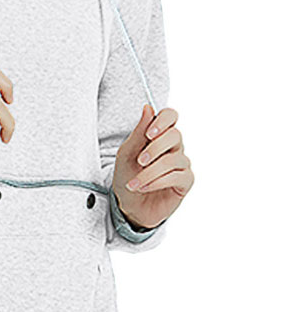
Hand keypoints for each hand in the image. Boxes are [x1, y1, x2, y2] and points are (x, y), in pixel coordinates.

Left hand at [112, 104, 193, 228]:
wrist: (128, 204)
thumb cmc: (127, 175)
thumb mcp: (126, 153)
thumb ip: (138, 132)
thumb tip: (148, 108)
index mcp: (159, 135)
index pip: (171, 116)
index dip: (163, 121)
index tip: (149, 133)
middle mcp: (174, 147)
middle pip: (175, 135)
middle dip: (155, 148)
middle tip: (140, 160)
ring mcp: (181, 164)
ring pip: (173, 160)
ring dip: (149, 173)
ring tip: (134, 183)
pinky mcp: (185, 181)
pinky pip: (177, 176)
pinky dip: (157, 182)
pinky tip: (144, 187)